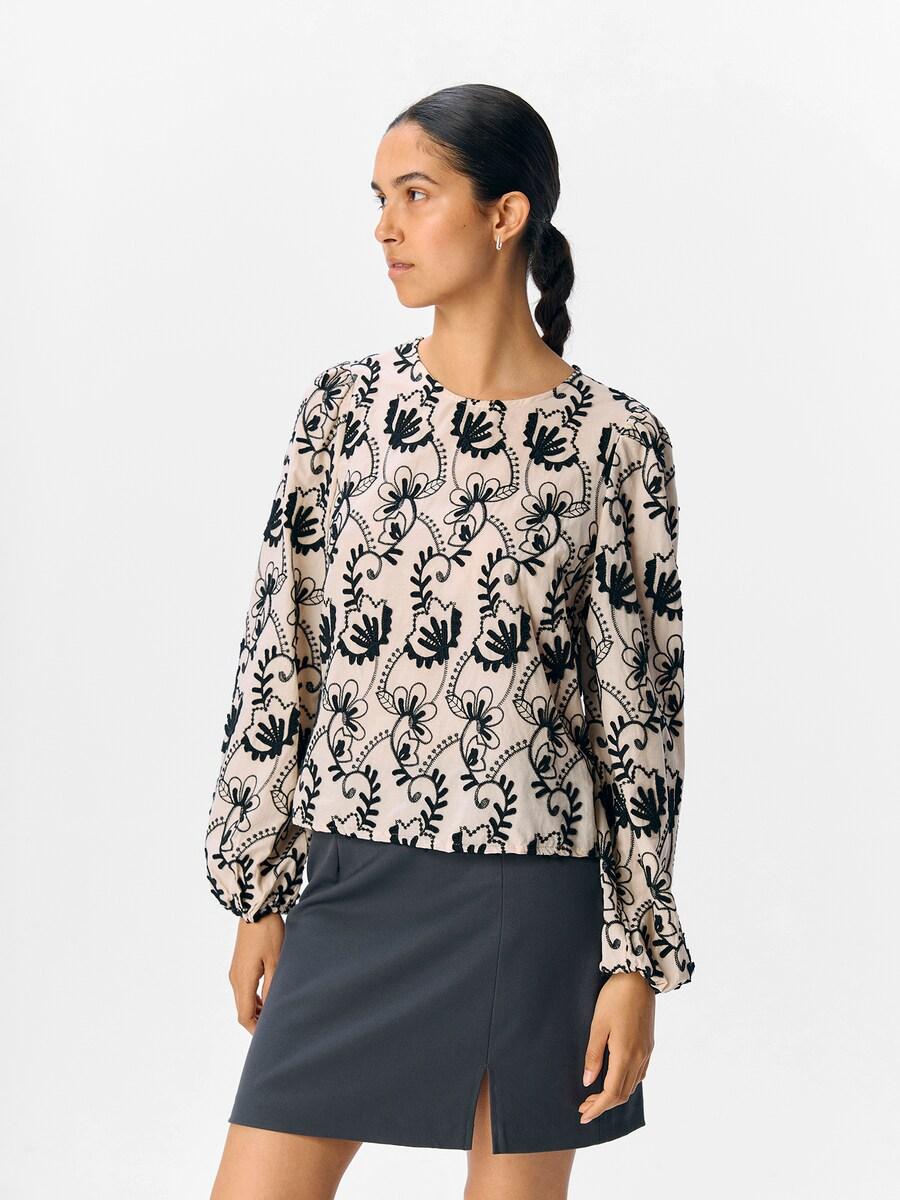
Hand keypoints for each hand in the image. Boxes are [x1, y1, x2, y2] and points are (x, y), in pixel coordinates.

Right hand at [228, 913, 284, 1032]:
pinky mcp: (239, 965)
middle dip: (257, 1021)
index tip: (270, 1035)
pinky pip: (244, 989)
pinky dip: (255, 998)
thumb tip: (272, 1009)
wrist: (255, 909)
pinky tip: (269, 996)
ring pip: (243, 1000)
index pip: (244, 1016)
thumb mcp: (276, 961)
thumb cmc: (268, 933)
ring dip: (257, 1010)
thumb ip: (273, 987)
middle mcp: (235, 979)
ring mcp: (235, 972)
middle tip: (276, 1026)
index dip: (256, 1029)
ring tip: (276, 1012)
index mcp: (243, 980)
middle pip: (242, 1010)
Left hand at [579, 973, 654, 1122]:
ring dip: (614, 1096)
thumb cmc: (615, 997)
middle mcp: (640, 1058)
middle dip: (603, 1105)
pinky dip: (625, 1084)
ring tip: (594, 1096)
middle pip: (623, 1094)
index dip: (597, 1108)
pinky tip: (614, 1079)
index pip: (611, 1093)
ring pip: (632, 1086)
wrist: (639, 977)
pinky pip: (639, 1075)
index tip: (583, 1116)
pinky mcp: (649, 1045)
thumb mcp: (598, 1025)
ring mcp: (647, 1052)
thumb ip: (593, 1055)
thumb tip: (587, 1081)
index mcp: (626, 1054)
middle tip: (584, 1107)